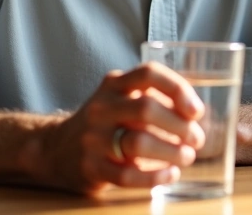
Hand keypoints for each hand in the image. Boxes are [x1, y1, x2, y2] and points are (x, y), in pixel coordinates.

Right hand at [31, 63, 205, 193]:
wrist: (55, 148)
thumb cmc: (104, 123)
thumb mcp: (121, 99)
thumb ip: (153, 99)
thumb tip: (197, 114)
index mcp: (115, 85)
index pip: (148, 74)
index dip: (178, 89)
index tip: (196, 110)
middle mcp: (101, 107)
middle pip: (147, 109)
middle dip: (180, 126)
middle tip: (197, 139)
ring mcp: (93, 138)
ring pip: (138, 143)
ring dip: (171, 152)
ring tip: (186, 157)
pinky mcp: (90, 167)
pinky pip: (126, 175)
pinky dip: (155, 176)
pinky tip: (170, 174)